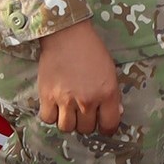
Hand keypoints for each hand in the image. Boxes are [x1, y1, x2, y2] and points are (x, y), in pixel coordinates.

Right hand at [37, 20, 122, 135]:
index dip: (106, 127)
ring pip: (67, 128)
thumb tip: (115, 113)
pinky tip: (55, 105)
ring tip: (69, 109)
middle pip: (86, 129)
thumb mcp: (109, 70)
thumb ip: (112, 94)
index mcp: (107, 93)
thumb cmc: (91, 49)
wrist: (66, 34)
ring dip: (69, 121)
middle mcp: (87, 100)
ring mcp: (66, 100)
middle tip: (83, 110)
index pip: (109, 125)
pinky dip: (51, 115)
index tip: (102, 124)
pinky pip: (48, 119)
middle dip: (86, 122)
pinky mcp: (47, 96)